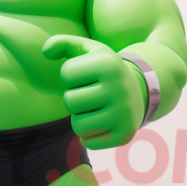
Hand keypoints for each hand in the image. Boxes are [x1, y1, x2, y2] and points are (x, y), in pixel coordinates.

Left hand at [43, 34, 145, 149]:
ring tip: (94, 109)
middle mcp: (119, 89)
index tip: (87, 76)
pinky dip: (89, 135)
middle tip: (89, 95)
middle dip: (74, 99)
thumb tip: (45, 51)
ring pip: (77, 125)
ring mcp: (123, 114)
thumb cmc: (105, 70)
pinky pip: (87, 142)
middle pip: (70, 101)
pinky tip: (101, 123)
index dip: (71, 76)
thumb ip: (64, 43)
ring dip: (80, 118)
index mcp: (109, 65)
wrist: (140, 90)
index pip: (67, 74)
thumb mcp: (90, 51)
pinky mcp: (124, 135)